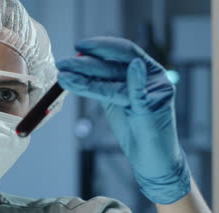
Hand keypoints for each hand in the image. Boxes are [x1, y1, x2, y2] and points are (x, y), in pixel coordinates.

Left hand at [56, 36, 190, 203]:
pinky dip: (136, 80)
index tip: (77, 47)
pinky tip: (132, 68)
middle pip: (116, 64)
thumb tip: (75, 68)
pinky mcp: (156, 107)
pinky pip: (140, 93)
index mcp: (144, 70)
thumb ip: (101, 83)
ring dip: (88, 76)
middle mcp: (152, 76)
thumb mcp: (113, 101)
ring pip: (117, 80)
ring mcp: (156, 90)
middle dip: (86, 63)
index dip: (100, 46)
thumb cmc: (133, 129)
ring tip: (65, 75)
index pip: (121, 51)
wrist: (150, 160)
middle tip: (63, 64)